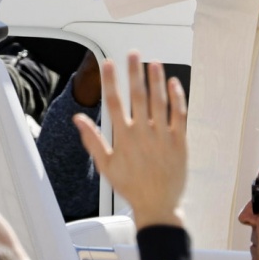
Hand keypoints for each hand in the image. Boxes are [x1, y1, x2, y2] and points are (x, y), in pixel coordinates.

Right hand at [75, 51, 187, 229]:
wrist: (158, 205)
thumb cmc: (131, 186)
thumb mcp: (105, 165)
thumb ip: (92, 140)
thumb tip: (78, 119)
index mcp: (124, 138)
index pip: (114, 102)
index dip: (110, 81)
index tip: (108, 64)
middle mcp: (143, 134)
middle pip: (138, 96)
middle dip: (134, 73)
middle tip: (132, 54)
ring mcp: (163, 137)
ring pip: (159, 102)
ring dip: (156, 80)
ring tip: (153, 63)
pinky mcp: (180, 142)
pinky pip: (179, 115)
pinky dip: (177, 98)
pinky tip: (174, 83)